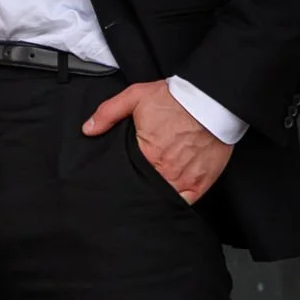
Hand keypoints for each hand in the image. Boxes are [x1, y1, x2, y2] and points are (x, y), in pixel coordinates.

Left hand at [82, 79, 233, 206]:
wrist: (211, 100)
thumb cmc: (175, 99)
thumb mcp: (135, 96)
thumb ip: (108, 113)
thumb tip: (88, 129)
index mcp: (147, 154)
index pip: (128, 176)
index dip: (122, 178)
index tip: (119, 178)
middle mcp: (165, 171)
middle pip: (145, 189)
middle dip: (138, 188)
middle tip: (134, 184)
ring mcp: (184, 179)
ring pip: (163, 198)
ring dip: (156, 196)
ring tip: (149, 193)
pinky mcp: (201, 182)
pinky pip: (185, 202)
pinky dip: (176, 201)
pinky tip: (169, 197)